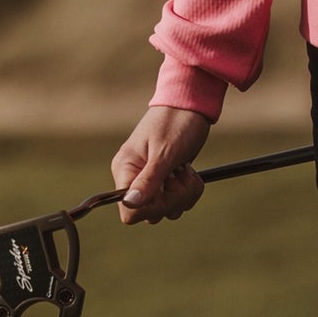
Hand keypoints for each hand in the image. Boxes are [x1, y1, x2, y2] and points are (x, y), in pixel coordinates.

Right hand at [111, 105, 210, 225]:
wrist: (192, 103)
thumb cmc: (176, 122)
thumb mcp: (164, 152)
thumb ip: (149, 180)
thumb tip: (130, 204)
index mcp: (125, 170)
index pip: (128, 211)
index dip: (150, 207)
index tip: (165, 189)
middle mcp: (135, 178)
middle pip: (151, 214)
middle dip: (172, 198)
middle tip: (179, 172)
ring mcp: (152, 180)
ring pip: (168, 209)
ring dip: (184, 193)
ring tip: (184, 168)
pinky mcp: (168, 180)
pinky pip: (179, 201)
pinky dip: (190, 190)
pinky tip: (189, 170)